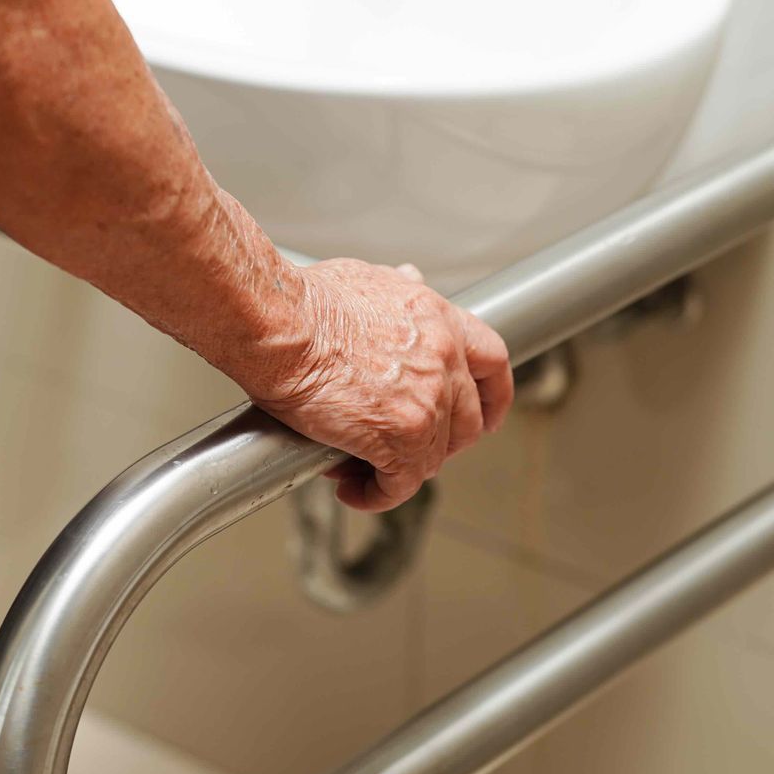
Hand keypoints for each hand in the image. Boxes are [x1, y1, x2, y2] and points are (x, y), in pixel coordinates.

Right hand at [241, 258, 514, 511]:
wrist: (281, 324)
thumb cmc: (306, 302)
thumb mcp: (368, 279)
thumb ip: (398, 288)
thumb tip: (408, 281)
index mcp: (439, 319)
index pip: (491, 362)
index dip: (491, 396)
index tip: (484, 413)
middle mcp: (443, 359)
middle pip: (467, 421)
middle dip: (439, 443)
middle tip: (405, 451)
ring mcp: (427, 401)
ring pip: (432, 457)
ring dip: (400, 471)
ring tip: (361, 470)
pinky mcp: (399, 437)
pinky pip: (400, 483)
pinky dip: (377, 494)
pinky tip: (353, 488)